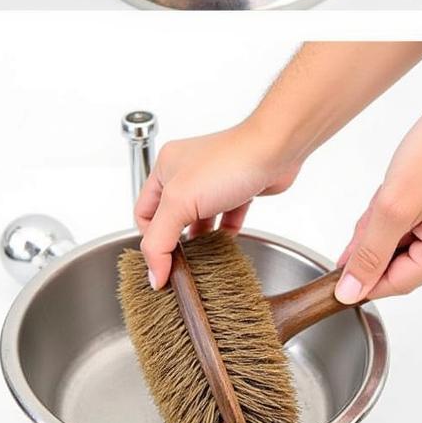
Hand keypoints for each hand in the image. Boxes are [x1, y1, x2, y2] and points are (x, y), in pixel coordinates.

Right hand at [135, 120, 301, 288]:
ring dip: (201, 239)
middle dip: (175, 241)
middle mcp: (188, 172)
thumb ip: (160, 240)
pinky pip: (227, 216)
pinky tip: (226, 245)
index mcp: (165, 168)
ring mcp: (215, 180)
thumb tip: (154, 273)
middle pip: (172, 217)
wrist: (277, 149)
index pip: (144, 212)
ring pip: (200, 218)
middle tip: (180, 267)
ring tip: (202, 260)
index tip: (159, 267)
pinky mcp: (240, 189)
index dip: (149, 240)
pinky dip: (225, 232)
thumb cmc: (231, 161)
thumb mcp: (180, 202)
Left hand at [335, 81, 421, 302]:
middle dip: (374, 237)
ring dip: (384, 220)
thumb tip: (351, 291)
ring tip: (392, 190)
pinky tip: (397, 186)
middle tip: (374, 209)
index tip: (337, 268)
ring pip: (398, 241)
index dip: (360, 276)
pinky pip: (408, 223)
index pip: (392, 285)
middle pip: (394, 262)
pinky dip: (395, 208)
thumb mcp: (393, 206)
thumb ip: (370, 254)